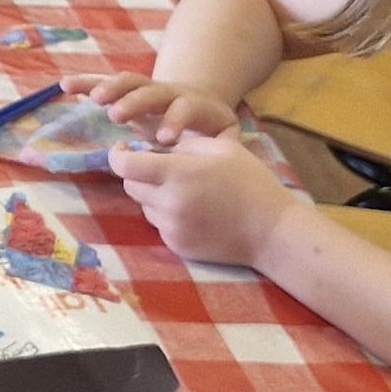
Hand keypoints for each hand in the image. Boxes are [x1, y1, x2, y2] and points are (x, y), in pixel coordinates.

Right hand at [68, 71, 242, 142]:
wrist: (201, 99)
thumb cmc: (210, 129)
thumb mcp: (225, 136)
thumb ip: (225, 147)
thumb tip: (229, 160)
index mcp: (194, 104)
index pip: (185, 108)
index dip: (175, 120)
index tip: (164, 139)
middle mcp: (168, 92)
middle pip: (153, 91)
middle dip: (135, 102)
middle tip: (118, 115)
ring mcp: (146, 88)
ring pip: (128, 82)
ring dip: (111, 89)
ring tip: (96, 101)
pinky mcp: (127, 90)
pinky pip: (104, 82)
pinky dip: (85, 83)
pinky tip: (65, 85)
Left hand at [107, 127, 291, 268]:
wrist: (272, 231)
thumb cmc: (251, 182)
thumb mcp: (220, 148)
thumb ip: (182, 145)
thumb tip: (151, 148)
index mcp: (178, 174)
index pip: (125, 165)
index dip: (117, 155)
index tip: (123, 148)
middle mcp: (169, 203)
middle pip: (131, 186)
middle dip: (138, 173)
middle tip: (160, 168)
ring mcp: (172, 228)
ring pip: (144, 206)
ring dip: (153, 195)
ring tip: (185, 191)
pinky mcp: (177, 246)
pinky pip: (159, 225)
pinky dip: (167, 215)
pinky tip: (193, 211)